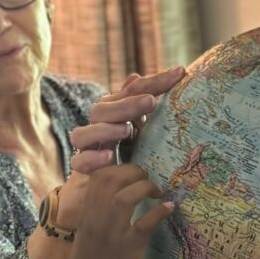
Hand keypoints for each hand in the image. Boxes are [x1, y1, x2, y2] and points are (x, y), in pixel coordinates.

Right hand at [64, 165, 173, 258]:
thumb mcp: (86, 245)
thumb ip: (96, 224)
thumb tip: (111, 208)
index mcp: (84, 219)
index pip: (96, 178)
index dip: (116, 167)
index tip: (132, 174)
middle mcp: (94, 222)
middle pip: (111, 179)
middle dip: (134, 172)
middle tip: (148, 181)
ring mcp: (110, 235)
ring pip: (127, 195)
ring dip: (146, 187)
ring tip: (159, 193)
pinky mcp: (127, 250)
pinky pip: (145, 222)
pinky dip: (160, 211)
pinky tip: (169, 210)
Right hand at [69, 65, 184, 174]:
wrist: (104, 185)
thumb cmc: (130, 153)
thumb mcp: (142, 131)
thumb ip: (141, 107)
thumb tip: (135, 76)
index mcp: (114, 112)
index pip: (131, 91)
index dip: (154, 81)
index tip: (179, 73)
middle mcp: (97, 126)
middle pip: (102, 109)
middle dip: (127, 104)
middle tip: (151, 102)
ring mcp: (88, 147)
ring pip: (83, 134)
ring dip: (105, 129)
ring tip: (126, 130)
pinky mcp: (83, 169)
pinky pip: (79, 162)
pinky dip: (93, 158)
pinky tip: (109, 157)